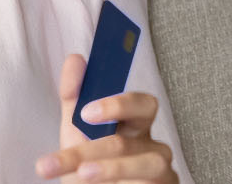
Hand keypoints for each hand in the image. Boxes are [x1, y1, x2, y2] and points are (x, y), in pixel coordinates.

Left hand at [34, 54, 176, 182]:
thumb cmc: (89, 167)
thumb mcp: (75, 131)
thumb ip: (74, 97)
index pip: (141, 103)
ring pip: (145, 163)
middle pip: (137, 135)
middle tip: (70, 152)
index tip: (86, 112)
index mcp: (134, 124)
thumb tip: (76, 58)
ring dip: (109, 169)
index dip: (117, 104)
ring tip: (82, 175)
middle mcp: (152, 145)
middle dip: (98, 143)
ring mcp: (161, 171)